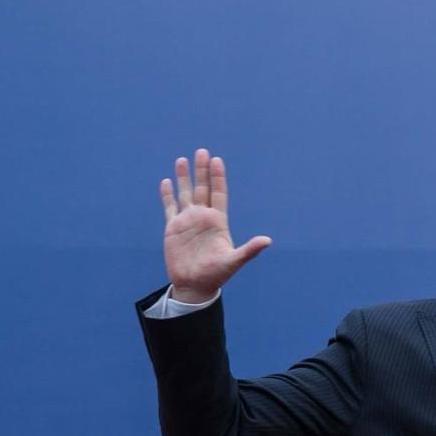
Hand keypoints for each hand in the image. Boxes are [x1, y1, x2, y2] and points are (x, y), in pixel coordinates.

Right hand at [160, 148, 270, 302]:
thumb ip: (249, 250)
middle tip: (202, 151)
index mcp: (218, 221)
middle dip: (202, 171)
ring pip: (185, 194)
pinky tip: (167, 181)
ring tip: (183, 159)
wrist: (195, 285)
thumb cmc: (216, 274)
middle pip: (202, 188)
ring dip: (184, 177)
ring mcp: (188, 221)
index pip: (219, 194)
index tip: (217, 160)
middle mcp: (203, 217)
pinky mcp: (173, 228)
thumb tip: (268, 241)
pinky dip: (167, 195)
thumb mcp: (233, 261)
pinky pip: (170, 207)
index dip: (218, 177)